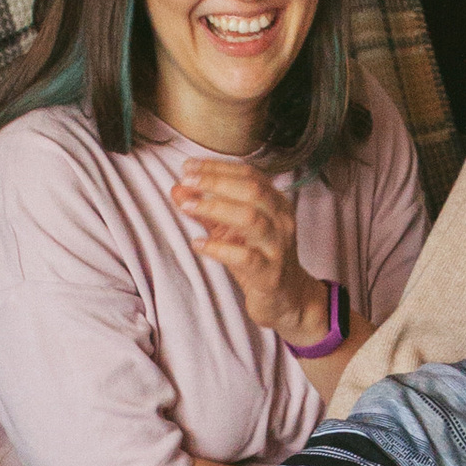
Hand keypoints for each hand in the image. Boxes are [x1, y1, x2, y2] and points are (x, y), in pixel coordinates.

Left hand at [167, 157, 326, 340]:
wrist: (287, 299)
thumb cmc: (259, 259)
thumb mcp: (232, 231)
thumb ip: (207, 210)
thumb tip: (178, 189)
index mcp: (276, 204)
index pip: (250, 175)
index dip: (218, 168)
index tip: (188, 167)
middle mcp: (281, 221)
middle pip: (252, 190)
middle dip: (216, 182)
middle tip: (187, 181)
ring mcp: (278, 248)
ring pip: (251, 219)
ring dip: (216, 209)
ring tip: (188, 207)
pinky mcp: (270, 274)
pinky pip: (246, 258)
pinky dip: (219, 248)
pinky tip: (199, 244)